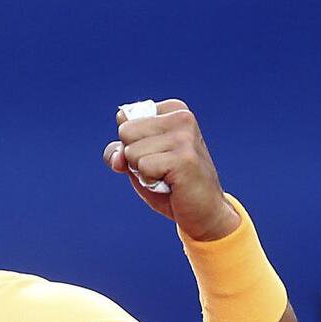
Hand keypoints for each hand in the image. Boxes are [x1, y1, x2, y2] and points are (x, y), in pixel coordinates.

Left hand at [102, 99, 239, 240]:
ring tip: (166, 176)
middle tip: (160, 168)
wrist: (203, 212)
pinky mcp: (184, 158)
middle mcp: (182, 117)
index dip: (129, 143)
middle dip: (134, 157)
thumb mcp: (137, 163)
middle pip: (125, 132)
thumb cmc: (170, 184)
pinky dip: (150, 181)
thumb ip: (119, 153)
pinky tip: (171, 184)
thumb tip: (117, 157)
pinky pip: (143, 167)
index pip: (123, 118)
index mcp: (173, 109)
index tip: (154, 154)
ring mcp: (185, 136)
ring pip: (131, 152)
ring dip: (143, 172)